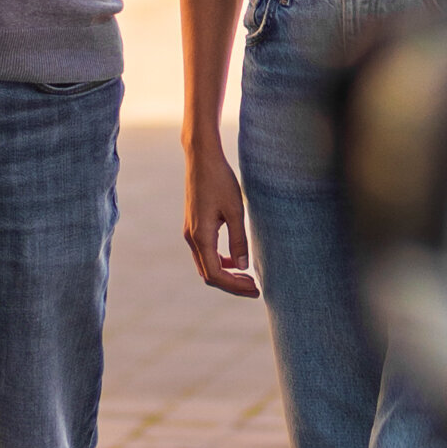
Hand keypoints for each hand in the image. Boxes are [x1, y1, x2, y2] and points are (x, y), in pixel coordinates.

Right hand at [184, 140, 256, 296]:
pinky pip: (205, 253)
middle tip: (255, 288)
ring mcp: (190, 232)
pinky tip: (237, 259)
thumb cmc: (220, 181)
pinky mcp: (193, 226)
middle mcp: (192, 238)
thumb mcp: (235, 210)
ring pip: (206, 265)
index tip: (255, 288)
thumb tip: (243, 266)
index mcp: (201, 237)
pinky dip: (220, 261)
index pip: (216, 275)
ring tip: (248, 277)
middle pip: (209, 274)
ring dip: (226, 274)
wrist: (202, 159)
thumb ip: (239, 240)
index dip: (235, 286)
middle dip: (231, 284)